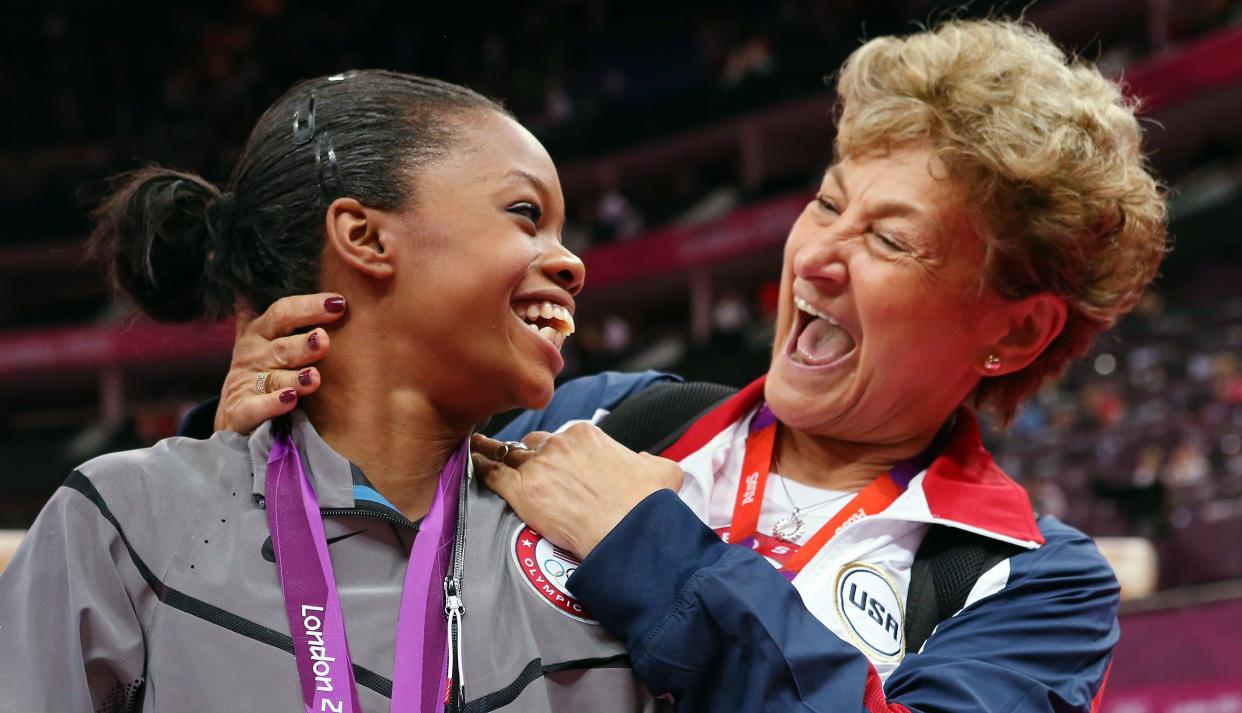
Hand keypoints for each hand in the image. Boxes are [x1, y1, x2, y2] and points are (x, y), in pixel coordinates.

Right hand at [214, 294, 346, 432]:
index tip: (339, 303)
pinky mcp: (239, 411)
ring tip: (314, 378)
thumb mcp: (272, 338)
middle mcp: (252, 353)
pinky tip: (290, 399)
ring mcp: (245, 382)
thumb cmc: (266, 367)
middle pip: (280, 346)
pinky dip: (272, 404)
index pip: (283, 312)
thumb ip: (291, 314)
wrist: (237, 412)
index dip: (309, 306)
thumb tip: (332, 290)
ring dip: (294, 378)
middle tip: (324, 340)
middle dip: (303, 343)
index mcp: (261, 331)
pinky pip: (256, 407)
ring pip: (273, 378)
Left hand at [471, 423, 683, 559]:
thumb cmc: (647, 506)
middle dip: (530, 456)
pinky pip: (492, 474)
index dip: (556, 452)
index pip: (561, 437)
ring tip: (481, 453)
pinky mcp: (521, 491)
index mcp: (587, 435)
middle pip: (534, 444)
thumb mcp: (663, 472)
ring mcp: (538, 466)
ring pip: (508, 454)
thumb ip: (651, 461)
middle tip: (526, 470)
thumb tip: (645, 462)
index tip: (555, 463)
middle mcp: (560, 444)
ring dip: (497, 456)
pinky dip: (480, 468)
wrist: (629, 534)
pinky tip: (470, 465)